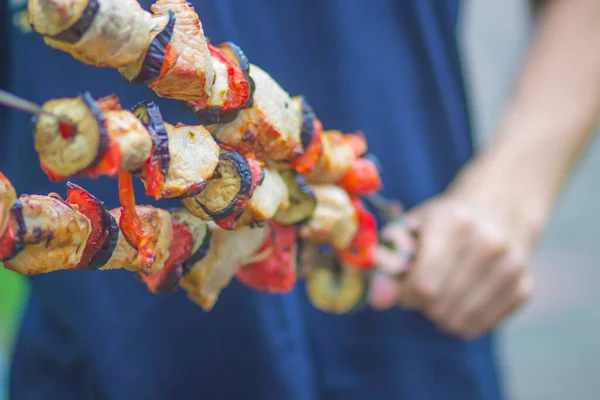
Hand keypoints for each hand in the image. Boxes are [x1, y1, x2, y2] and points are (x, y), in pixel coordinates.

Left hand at [368, 188, 540, 338]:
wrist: (500, 207)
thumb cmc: (443, 221)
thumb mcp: (409, 228)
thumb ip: (387, 262)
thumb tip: (377, 301)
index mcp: (454, 224)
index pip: (424, 286)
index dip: (405, 292)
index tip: (405, 281)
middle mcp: (489, 243)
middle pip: (438, 306)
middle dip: (421, 302)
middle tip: (424, 283)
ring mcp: (512, 267)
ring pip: (458, 322)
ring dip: (440, 313)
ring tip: (442, 288)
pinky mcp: (524, 288)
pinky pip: (479, 327)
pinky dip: (462, 319)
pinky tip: (462, 295)